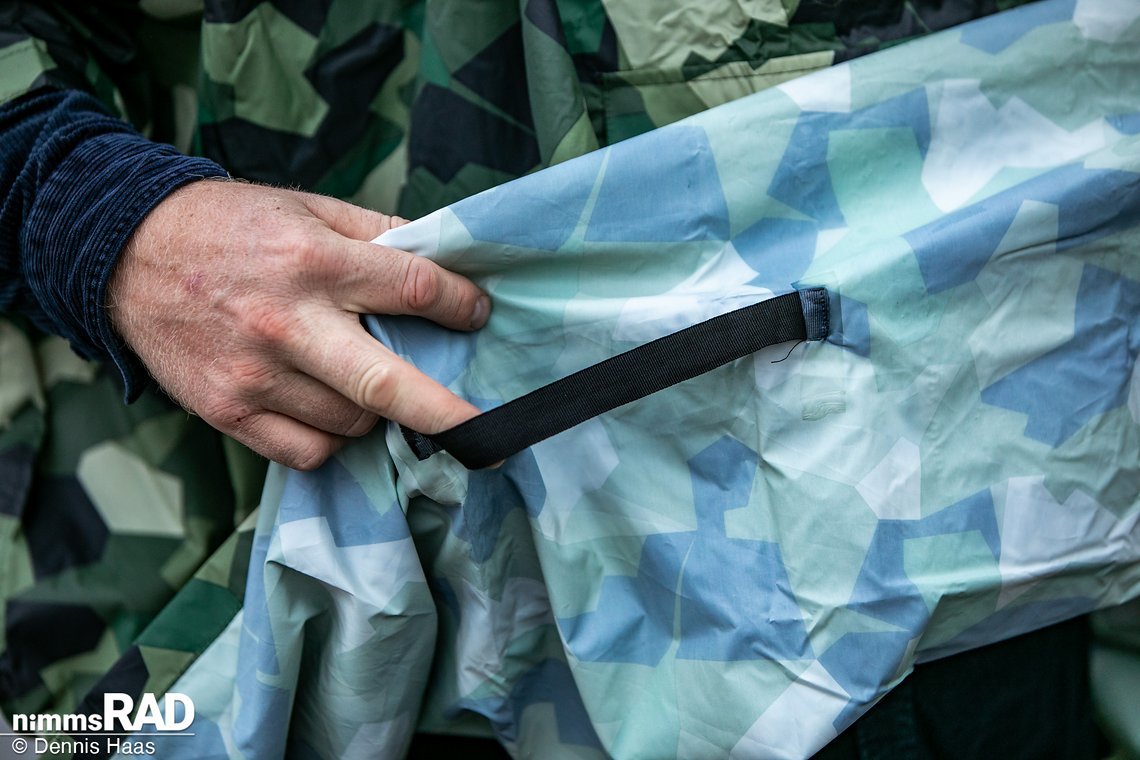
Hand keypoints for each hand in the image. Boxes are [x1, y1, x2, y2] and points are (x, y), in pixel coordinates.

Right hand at [109, 179, 488, 469]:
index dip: (460, 305)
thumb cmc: (230, 227)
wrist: (126, 251)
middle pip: (387, 384)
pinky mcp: (227, 412)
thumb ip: (375, 233)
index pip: (412, 290)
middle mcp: (285, 324)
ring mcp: (254, 375)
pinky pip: (308, 451)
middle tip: (487, 431)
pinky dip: (332, 439)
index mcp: (313, 263)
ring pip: (353, 423)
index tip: (479, 314)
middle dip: (448, 413)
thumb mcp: (307, 209)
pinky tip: (326, 408)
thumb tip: (442, 259)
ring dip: (378, 411)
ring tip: (363, 379)